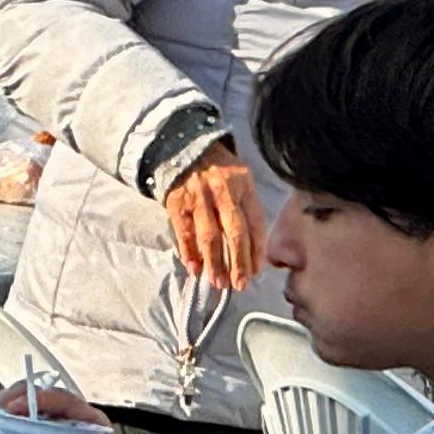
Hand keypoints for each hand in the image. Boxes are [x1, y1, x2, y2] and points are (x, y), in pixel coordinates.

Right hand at [160, 145, 267, 288]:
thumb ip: (247, 208)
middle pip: (234, 231)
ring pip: (209, 235)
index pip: (254, 221)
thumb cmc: (217, 172)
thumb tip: (254, 250)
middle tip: (240, 284)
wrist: (182, 148)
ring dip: (214, 263)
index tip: (256, 272)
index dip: (256, 249)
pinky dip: (189, 253)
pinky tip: (195, 269)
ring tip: (219, 282)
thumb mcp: (239, 180)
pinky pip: (184, 233)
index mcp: (243, 184)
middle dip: (238, 261)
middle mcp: (222, 190)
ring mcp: (198, 196)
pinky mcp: (177, 203)